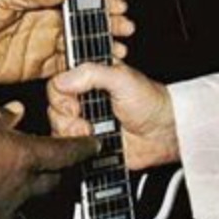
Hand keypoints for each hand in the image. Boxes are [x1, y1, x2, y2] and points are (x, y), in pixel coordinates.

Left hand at [0, 0, 131, 83]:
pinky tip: (99, 69)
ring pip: (77, 44)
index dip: (96, 0)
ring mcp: (40, 42)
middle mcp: (43, 18)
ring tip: (120, 49)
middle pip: (82, 20)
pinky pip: (63, 67)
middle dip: (106, 22)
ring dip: (98, 46)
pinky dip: (82, 68)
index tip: (117, 3)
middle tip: (126, 27)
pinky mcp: (34, 66)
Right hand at [0, 103, 99, 218]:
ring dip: (19, 190)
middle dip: (53, 169)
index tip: (95, 145)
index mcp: (20, 158)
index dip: (82, 147)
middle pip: (51, 181)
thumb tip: (12, 113)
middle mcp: (18, 192)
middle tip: (48, 158)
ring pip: (24, 203)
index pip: (65, 152)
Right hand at [48, 61, 178, 169]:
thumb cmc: (150, 102)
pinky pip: (68, 144)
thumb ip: (91, 74)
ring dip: (70, 131)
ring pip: (58, 125)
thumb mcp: (121, 79)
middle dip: (65, 114)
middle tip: (83, 118)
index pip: (59, 80)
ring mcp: (84, 119)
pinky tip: (92, 142)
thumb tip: (64, 79)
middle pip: (54, 105)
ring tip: (91, 131)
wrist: (164, 133)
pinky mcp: (87, 140)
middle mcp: (84, 97)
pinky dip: (75, 145)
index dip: (61, 92)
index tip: (73, 101)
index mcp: (89, 77)